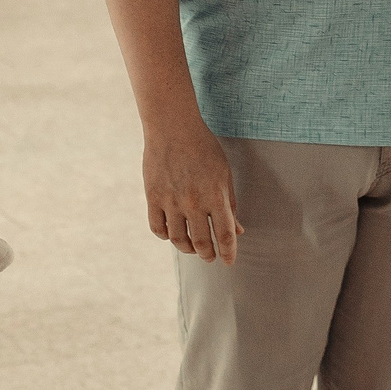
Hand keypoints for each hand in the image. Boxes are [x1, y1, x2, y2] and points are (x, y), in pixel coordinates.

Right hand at [143, 115, 241, 262]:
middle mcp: (193, 202)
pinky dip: (166, 236)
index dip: (228, 252)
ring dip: (187, 249)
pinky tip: (172, 234)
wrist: (173, 128)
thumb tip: (237, 230)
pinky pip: (158, 228)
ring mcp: (171, 201)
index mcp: (215, 195)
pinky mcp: (153, 197)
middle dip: (208, 254)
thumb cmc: (203, 148)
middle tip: (210, 257)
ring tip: (193, 248)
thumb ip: (230, 203)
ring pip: (178, 239)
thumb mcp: (224, 173)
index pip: (225, 234)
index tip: (229, 261)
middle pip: (202, 242)